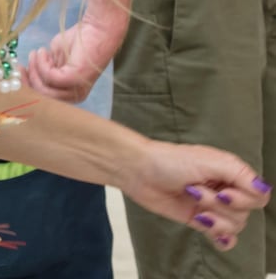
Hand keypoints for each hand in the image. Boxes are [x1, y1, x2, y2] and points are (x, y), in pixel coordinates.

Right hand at [23, 16, 126, 101]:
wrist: (97, 29)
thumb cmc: (78, 42)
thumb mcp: (56, 59)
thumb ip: (45, 70)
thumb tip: (28, 73)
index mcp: (70, 94)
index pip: (44, 98)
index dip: (28, 86)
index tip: (18, 71)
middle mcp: (74, 96)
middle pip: (42, 97)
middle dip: (28, 81)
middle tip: (21, 65)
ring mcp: (76, 88)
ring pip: (44, 89)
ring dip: (35, 69)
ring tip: (38, 53)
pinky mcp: (75, 78)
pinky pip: (49, 76)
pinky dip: (42, 62)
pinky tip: (44, 51)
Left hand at [121, 140, 269, 250]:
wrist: (138, 170)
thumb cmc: (170, 160)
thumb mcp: (209, 160)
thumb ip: (240, 174)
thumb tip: (263, 190)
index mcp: (231, 174)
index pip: (258, 196)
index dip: (245, 200)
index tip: (223, 192)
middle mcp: (225, 190)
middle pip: (245, 213)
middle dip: (220, 205)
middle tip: (195, 191)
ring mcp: (212, 206)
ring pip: (234, 226)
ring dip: (214, 218)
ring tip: (192, 201)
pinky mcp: (198, 220)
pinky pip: (222, 238)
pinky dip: (221, 239)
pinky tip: (214, 235)